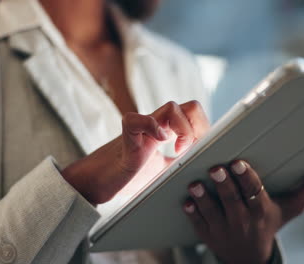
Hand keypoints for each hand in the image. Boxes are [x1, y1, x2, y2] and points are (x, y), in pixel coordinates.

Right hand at [62, 101, 209, 203]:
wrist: (99, 183)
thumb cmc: (129, 176)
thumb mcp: (164, 171)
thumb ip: (181, 163)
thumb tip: (204, 164)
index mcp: (167, 131)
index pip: (195, 115)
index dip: (203, 130)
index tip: (198, 151)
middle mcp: (157, 125)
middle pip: (191, 106)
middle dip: (199, 128)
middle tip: (190, 150)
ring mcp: (142, 127)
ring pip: (172, 107)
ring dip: (182, 130)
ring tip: (176, 151)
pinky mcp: (126, 135)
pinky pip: (137, 119)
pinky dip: (152, 128)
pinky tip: (157, 144)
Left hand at [184, 160, 303, 263]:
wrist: (250, 258)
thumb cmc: (269, 224)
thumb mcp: (289, 209)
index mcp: (261, 210)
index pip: (254, 192)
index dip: (245, 177)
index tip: (237, 163)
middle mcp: (243, 221)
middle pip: (232, 200)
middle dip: (223, 185)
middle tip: (215, 169)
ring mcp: (224, 229)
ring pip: (212, 212)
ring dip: (203, 198)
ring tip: (195, 184)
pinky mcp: (208, 235)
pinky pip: (198, 224)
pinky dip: (192, 213)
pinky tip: (186, 201)